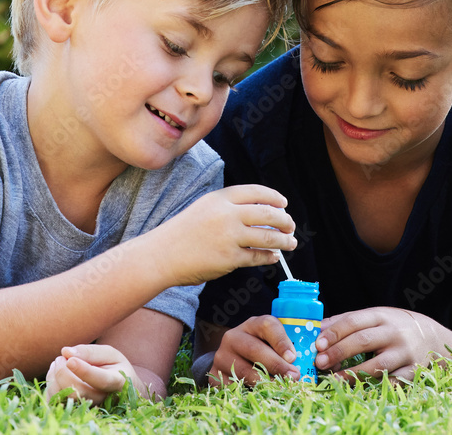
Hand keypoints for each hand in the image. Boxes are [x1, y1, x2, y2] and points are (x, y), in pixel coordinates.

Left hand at [45, 344, 137, 403]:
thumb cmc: (113, 366)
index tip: (70, 360)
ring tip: (60, 362)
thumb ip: (90, 352)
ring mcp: (87, 409)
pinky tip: (56, 374)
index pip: (101, 380)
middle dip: (62, 370)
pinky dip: (50, 383)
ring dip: (54, 375)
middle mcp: (103, 400)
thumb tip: (66, 352)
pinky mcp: (71, 411)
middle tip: (62, 357)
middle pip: (77, 391)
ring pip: (63, 397)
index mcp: (117, 383)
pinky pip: (53, 400)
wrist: (116, 387)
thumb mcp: (109, 354)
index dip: (84, 371)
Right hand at [150, 185, 295, 285]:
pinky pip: (258, 257)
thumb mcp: (205, 208)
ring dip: (284, 240)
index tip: (284, 204)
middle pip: (269, 214)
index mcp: (220, 198)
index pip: (257, 193)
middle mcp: (227, 214)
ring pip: (269, 237)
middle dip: (285, 221)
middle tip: (290, 226)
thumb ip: (230, 207)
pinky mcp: (230, 259)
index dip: (275, 198)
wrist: (162, 255)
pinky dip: (269, 257)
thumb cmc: (183, 233)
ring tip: (290, 243)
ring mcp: (229, 237)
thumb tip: (264, 212)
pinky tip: (273, 257)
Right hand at [208, 315, 300, 385]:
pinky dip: (249, 392)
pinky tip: (263, 395)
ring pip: (244, 371)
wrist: (230, 360)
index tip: (293, 357)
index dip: (281, 340)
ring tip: (281, 389)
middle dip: (276, 365)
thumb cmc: (260, 350)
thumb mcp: (271, 343)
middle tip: (294, 377)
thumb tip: (309, 361)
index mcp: (252, 325)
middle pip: (254, 349)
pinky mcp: (215, 375)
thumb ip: (288, 348)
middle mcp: (233, 337)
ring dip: (265, 382)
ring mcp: (221, 356)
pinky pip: (233, 386)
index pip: (267, 325)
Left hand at [315, 307, 442, 382]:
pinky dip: (377, 386)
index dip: (335, 332)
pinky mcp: (413, 370)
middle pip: (363, 341)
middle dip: (339, 352)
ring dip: (354, 373)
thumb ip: (345, 321)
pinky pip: (393, 381)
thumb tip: (317, 330)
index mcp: (380, 316)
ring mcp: (405, 352)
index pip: (354, 321)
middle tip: (320, 362)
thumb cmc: (391, 326)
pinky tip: (361, 388)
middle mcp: (394, 333)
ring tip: (334, 379)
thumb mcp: (372, 316)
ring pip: (377, 364)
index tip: (318, 344)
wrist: (429, 336)